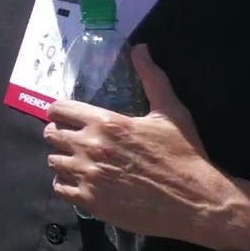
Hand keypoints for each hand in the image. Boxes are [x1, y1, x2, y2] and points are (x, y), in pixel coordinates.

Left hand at [43, 45, 249, 250]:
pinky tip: (82, 183)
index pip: (58, 109)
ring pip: (53, 161)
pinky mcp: (90, 201)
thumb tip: (140, 48)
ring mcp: (88, 175)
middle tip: (76, 142)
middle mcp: (90, 146)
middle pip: (51, 135)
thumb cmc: (185, 155)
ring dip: (64, 160)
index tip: (67, 118)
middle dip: (61, 135)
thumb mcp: (171, 112)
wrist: (198, 201)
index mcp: (106, 122)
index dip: (61, 112)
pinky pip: (59, 188)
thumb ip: (152, 78)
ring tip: (81, 163)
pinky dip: (67, 185)